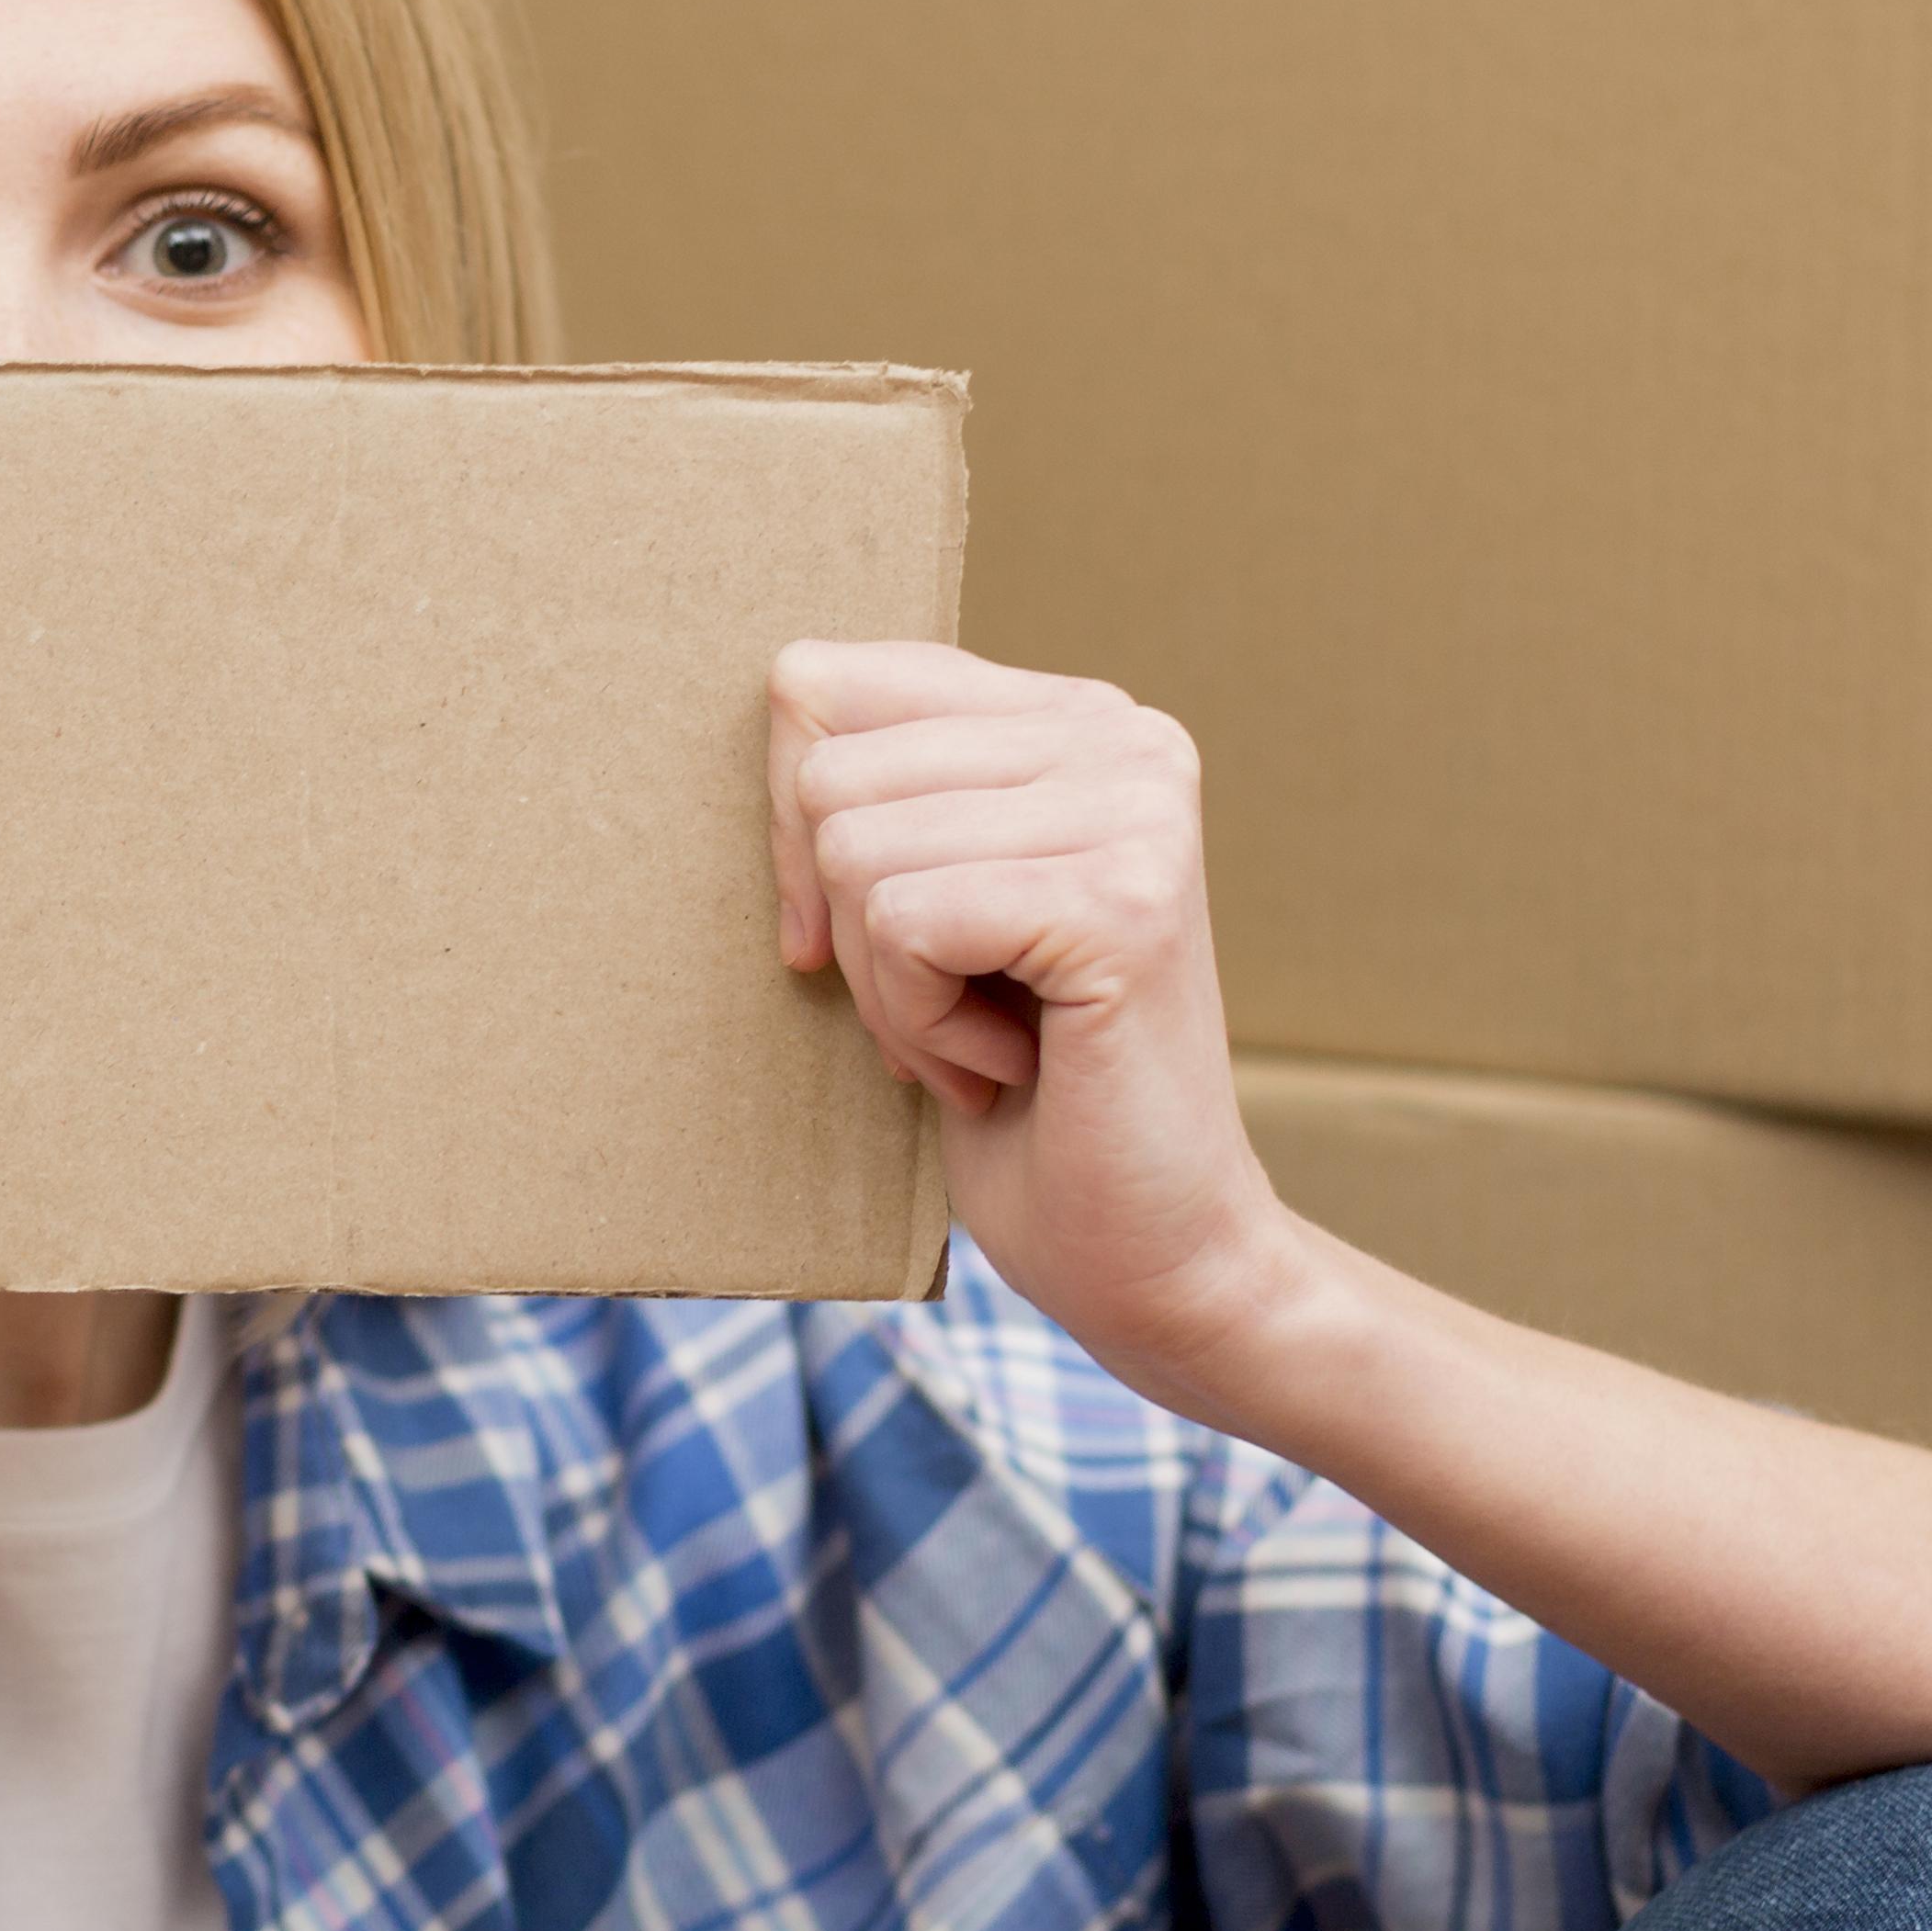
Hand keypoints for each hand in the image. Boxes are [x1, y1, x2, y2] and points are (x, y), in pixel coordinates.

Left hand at [767, 640, 1287, 1409]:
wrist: (1149, 1248)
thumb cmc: (1018, 1087)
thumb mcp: (925, 899)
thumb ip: (883, 786)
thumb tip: (782, 685)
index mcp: (1074, 716)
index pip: (822, 682)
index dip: (792, 828)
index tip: (862, 931)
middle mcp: (1123, 736)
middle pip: (827, 774)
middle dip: (845, 923)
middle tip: (956, 1006)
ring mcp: (1135, 810)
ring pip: (853, 849)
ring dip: (888, 987)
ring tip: (988, 1037)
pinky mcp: (1122, 900)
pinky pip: (903, 924)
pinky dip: (920, 1024)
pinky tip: (1010, 1062)